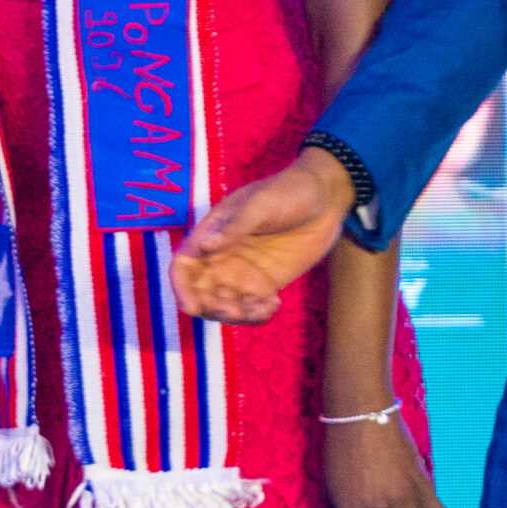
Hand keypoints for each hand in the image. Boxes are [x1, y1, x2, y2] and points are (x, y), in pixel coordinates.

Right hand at [170, 150, 354, 323]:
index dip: (181, 288)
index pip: (183, 266)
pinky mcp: (265, 284)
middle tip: (236, 310)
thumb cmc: (288, 191)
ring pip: (224, 306)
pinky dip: (257, 315)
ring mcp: (243, 273)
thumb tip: (203, 245)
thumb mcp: (261, 205)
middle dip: (211, 308)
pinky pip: (251, 309)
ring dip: (236, 316)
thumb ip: (234, 227)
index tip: (192, 307)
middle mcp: (221, 257)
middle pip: (200, 293)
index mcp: (211, 234)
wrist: (326, 198)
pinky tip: (275, 303)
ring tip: (263, 306)